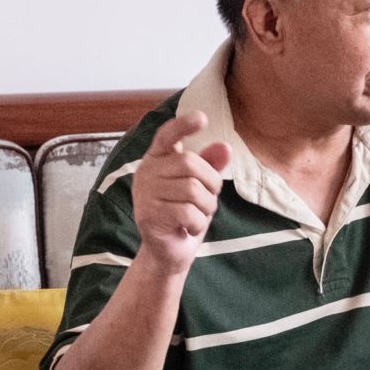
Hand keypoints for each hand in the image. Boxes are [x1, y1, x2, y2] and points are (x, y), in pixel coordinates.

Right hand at [131, 112, 232, 268]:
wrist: (168, 252)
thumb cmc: (185, 213)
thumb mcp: (201, 187)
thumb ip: (210, 165)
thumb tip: (225, 147)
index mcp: (157, 158)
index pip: (168, 135)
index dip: (183, 125)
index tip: (201, 117)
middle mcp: (146, 171)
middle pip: (191, 164)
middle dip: (211, 183)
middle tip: (209, 199)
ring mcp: (144, 193)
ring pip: (192, 190)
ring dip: (206, 207)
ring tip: (198, 215)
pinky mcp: (147, 215)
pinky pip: (187, 212)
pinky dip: (197, 222)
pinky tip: (189, 227)